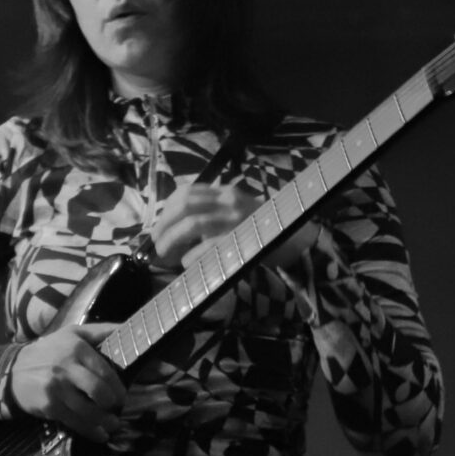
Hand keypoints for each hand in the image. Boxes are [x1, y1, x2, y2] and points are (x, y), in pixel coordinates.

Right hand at [8, 321, 125, 442]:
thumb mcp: (73, 333)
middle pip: (97, 390)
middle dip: (112, 403)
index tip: (122, 395)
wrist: (14, 370)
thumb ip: (101, 331)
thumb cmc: (51, 350)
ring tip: (113, 424)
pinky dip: (90, 431)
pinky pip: (74, 422)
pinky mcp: (49, 406)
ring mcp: (56, 388)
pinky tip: (100, 435)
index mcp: (76, 348)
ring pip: (87, 410)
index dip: (117, 386)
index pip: (104, 370)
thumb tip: (128, 328)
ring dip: (105, 421)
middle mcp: (66, 368)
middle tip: (117, 407)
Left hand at [152, 183, 327, 272]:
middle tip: (156, 244)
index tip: (158, 226)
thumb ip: (211, 215)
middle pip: (185, 206)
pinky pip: (212, 244)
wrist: (298, 240)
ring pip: (195, 223)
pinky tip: (187, 263)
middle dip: (164, 225)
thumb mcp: (235, 214)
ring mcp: (237, 219)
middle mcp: (230, 201)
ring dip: (173, 241)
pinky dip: (194, 254)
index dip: (166, 209)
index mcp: (225, 193)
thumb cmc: (262, 229)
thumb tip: (175, 231)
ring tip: (165, 255)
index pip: (186, 192)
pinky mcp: (244, 238)